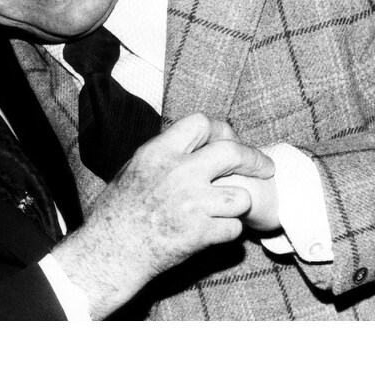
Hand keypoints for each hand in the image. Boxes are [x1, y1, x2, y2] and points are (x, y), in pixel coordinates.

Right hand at [51, 112, 274, 318]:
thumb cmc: (117, 211)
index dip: (220, 130)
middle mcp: (178, 173)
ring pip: (242, 195)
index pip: (202, 123)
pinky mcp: (198, 235)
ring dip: (240, 202)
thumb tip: (194, 141)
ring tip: (231, 207)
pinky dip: (229, 231)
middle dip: (255, 159)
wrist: (109, 251)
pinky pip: (234, 229)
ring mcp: (190, 204)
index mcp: (159, 152)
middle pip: (232, 152)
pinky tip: (217, 231)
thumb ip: (165, 153)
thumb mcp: (135, 167)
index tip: (228, 141)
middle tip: (265, 167)